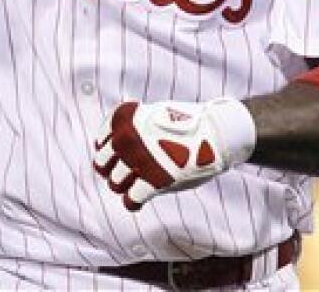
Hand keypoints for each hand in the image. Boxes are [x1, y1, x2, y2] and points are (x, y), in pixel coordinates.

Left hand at [93, 98, 254, 210]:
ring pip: (115, 183)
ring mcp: (139, 160)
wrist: (217, 132)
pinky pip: (131, 199)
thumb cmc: (187, 125)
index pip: (101, 142)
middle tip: (125, 174)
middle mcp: (126, 138)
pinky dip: (133, 203)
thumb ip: (133, 129)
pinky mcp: (155, 181)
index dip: (107, 152)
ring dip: (124, 187)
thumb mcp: (153, 114)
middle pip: (101, 165)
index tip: (116, 158)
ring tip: (135, 185)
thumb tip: (114, 147)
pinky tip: (139, 201)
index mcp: (124, 119)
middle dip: (111, 171)